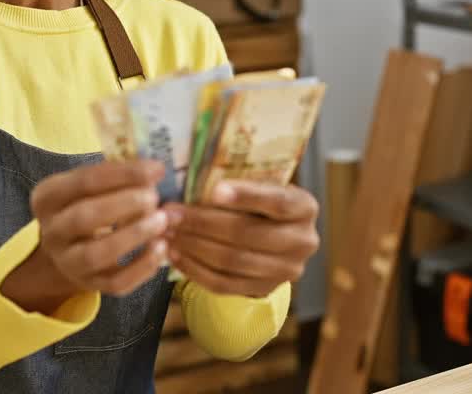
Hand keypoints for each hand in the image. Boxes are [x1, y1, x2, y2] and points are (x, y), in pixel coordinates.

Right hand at [3, 159, 170, 312]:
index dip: (122, 174)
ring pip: (96, 254)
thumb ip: (116, 177)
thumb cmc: (85, 205)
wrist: (69, 248)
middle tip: (154, 197)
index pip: (84, 181)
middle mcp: (51, 232)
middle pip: (84, 217)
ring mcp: (68, 262)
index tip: (156, 169)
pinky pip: (115, 283)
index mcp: (47, 197)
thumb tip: (155, 171)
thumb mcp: (88, 187)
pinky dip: (141, 268)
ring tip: (162, 220)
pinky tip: (160, 249)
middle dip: (123, 205)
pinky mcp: (89, 284)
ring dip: (132, 236)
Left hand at [161, 181, 318, 297]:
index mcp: (305, 207)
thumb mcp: (262, 186)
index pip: (277, 201)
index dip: (246, 196)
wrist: (276, 238)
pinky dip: (195, 269)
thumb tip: (191, 180)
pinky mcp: (264, 290)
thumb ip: (240, 183)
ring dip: (193, 246)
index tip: (214, 190)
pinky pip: (224, 284)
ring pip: (232, 261)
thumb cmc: (261, 203)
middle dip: (203, 223)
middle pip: (248, 234)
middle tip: (170, 213)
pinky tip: (174, 254)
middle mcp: (303, 241)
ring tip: (166, 233)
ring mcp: (285, 271)